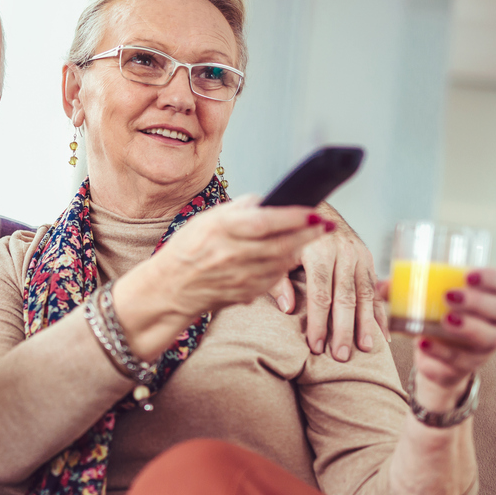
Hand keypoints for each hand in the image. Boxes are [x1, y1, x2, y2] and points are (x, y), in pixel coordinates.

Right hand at [120, 195, 330, 359]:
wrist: (169, 289)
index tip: (313, 211)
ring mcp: (239, 277)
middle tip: (326, 225)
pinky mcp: (245, 294)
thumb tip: (267, 200)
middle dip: (308, 234)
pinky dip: (285, 266)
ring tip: (312, 236)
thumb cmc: (187, 249)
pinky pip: (274, 278)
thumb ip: (238, 209)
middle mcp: (231, 254)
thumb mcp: (206, 220)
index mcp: (221, 230)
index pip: (264, 222)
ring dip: (300, 249)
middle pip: (281, 245)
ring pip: (282, 263)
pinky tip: (289, 255)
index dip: (292, 218)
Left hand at [270, 214, 386, 360]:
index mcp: (318, 252)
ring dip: (366, 324)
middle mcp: (343, 254)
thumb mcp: (279, 253)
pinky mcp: (368, 259)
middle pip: (345, 298)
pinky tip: (383, 335)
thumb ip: (278, 280)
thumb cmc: (291, 236)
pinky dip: (380, 313)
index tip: (316, 346)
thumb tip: (287, 309)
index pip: (320, 294)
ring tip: (365, 349)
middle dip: (343, 330)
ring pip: (364, 295)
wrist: (315, 208)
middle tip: (341, 356)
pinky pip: (375, 290)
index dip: (319, 322)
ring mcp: (359, 256)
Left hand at [383, 268, 495, 410]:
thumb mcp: (422, 298)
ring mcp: (485, 346)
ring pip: (488, 338)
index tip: (468, 274)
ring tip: (445, 320)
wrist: (433, 353)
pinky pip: (460, 361)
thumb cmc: (432, 314)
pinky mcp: (468, 366)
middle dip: (477, 302)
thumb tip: (380, 285)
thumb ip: (403, 288)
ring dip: (468, 328)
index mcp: (489, 296)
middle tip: (449, 296)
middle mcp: (495, 321)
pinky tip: (423, 343)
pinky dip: (441, 352)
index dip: (491, 278)